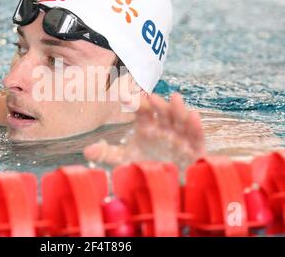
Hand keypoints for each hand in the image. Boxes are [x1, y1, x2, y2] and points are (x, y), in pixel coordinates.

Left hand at [84, 93, 205, 170]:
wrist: (164, 186)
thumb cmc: (144, 167)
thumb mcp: (124, 160)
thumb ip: (106, 154)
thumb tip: (88, 150)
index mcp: (147, 126)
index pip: (142, 110)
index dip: (135, 103)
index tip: (125, 98)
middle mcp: (164, 127)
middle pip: (163, 111)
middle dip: (159, 103)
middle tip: (151, 97)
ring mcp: (180, 136)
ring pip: (180, 119)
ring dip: (178, 109)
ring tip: (175, 97)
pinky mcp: (194, 148)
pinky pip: (196, 136)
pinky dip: (196, 126)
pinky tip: (194, 115)